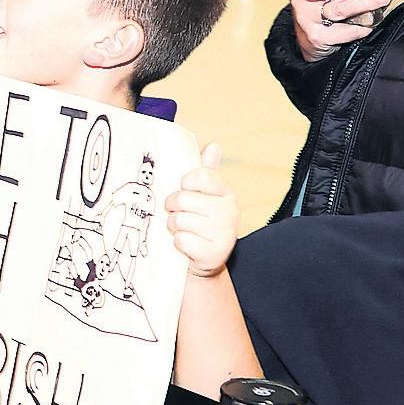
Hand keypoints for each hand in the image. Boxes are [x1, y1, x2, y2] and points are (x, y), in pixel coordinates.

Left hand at [166, 145, 238, 276]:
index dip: (184, 183)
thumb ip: (205, 170)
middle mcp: (230, 211)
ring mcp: (224, 233)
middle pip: (183, 198)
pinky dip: (179, 243)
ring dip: (174, 226)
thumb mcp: (201, 194)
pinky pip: (182, 240)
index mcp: (226, 192)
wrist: (202, 259)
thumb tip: (215, 145)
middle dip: (172, 207)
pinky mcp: (214, 253)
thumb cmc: (197, 220)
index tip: (184, 189)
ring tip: (182, 229)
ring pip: (179, 220)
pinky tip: (187, 245)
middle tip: (178, 213)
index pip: (200, 175)